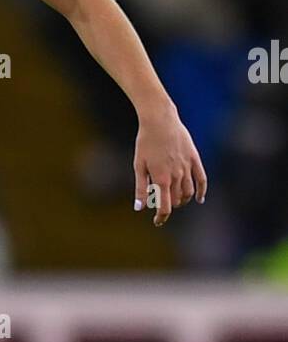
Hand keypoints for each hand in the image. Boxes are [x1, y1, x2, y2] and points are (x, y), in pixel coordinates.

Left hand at [134, 104, 206, 225]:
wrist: (160, 120)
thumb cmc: (145, 142)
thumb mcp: (139, 166)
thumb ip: (140, 188)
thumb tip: (140, 208)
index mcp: (161, 179)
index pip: (165, 207)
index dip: (161, 217)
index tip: (157, 221)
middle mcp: (177, 175)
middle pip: (177, 200)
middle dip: (169, 205)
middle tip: (161, 204)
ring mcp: (187, 167)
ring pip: (188, 192)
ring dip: (182, 200)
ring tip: (175, 200)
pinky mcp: (194, 158)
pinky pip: (202, 179)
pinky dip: (201, 191)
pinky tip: (199, 199)